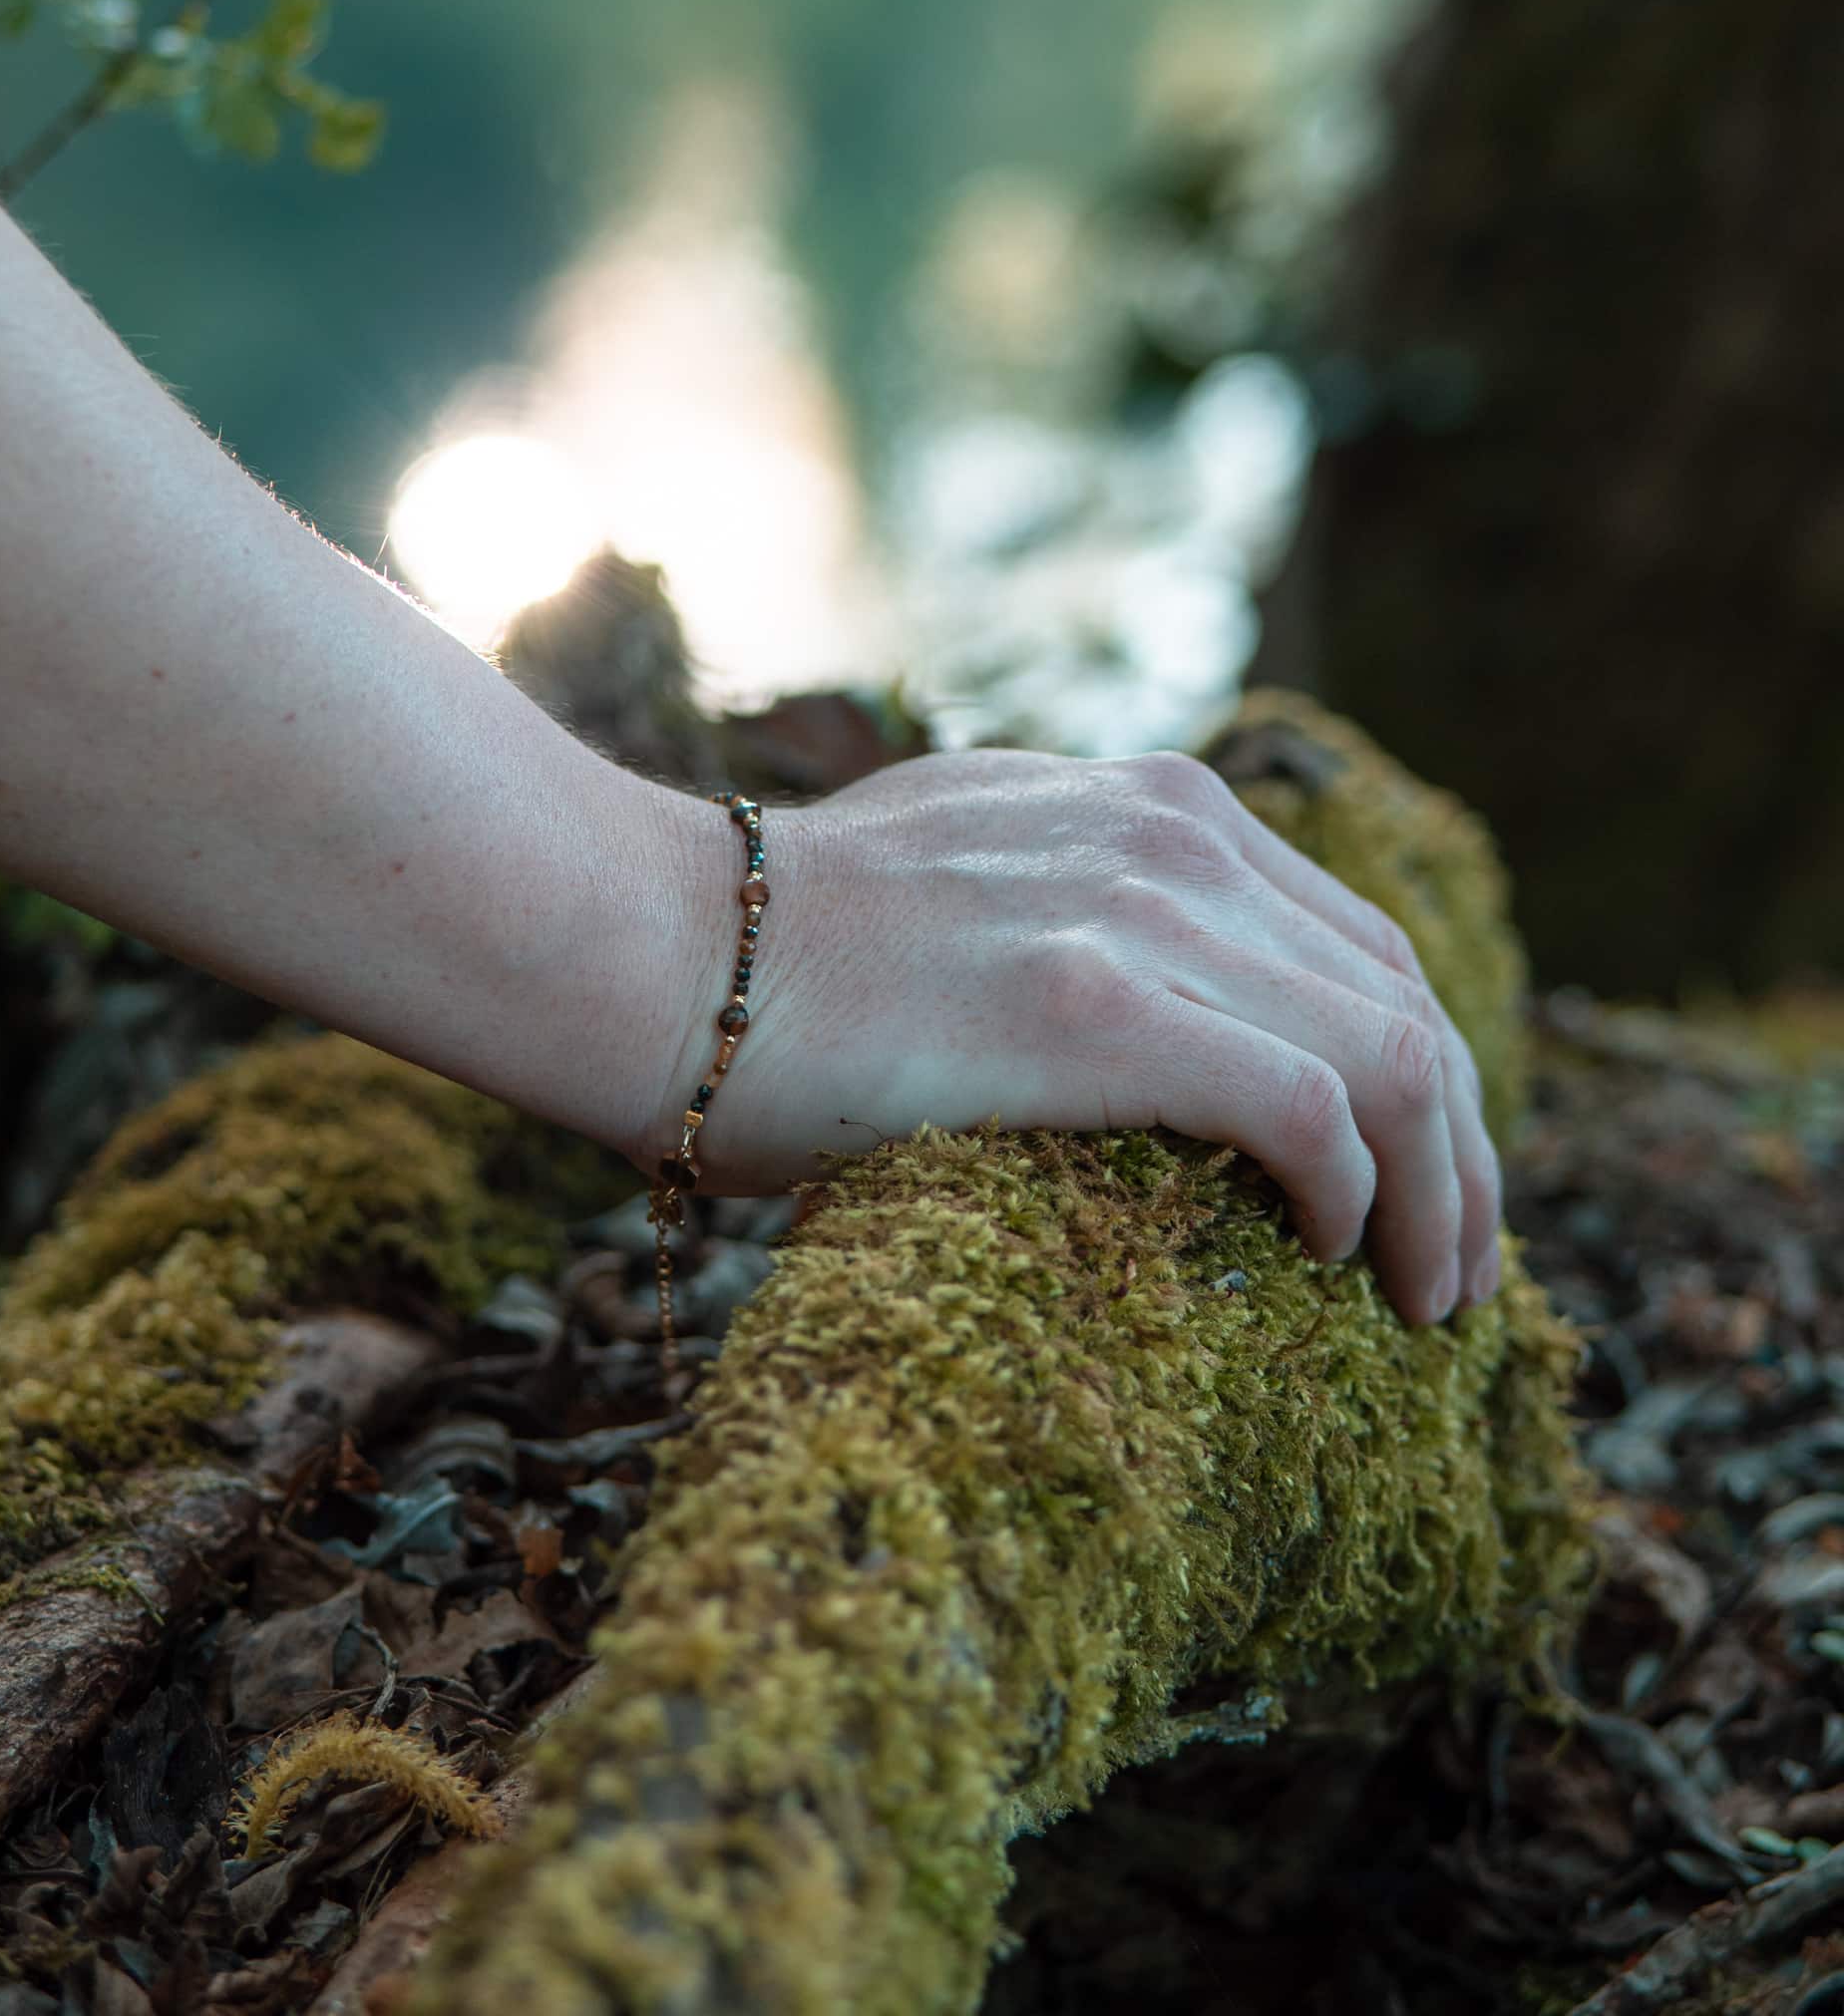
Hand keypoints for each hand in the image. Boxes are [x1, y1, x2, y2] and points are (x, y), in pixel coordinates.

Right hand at [639, 749, 1500, 1325]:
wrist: (646, 945)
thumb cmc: (777, 960)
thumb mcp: (969, 884)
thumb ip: (1081, 919)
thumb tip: (1141, 1034)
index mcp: (1148, 807)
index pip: (1356, 943)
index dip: (1421, 1075)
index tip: (1422, 1184)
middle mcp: (1170, 834)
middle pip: (1402, 997)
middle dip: (1460, 1151)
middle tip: (1455, 1271)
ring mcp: (1137, 910)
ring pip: (1393, 1055)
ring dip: (1437, 1195)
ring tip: (1427, 1298)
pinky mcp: (1095, 1006)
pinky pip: (1312, 1108)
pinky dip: (1356, 1194)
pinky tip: (1329, 1254)